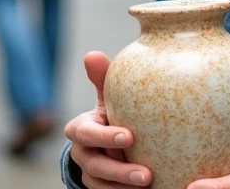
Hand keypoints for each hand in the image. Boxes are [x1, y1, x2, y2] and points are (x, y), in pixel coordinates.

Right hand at [64, 52, 152, 187]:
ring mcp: (90, 174)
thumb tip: (92, 55)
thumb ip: (102, 79)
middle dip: (119, 171)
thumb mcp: (107, 98)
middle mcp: (82, 153)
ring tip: (149, 184)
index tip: (130, 137)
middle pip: (95, 166)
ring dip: (124, 186)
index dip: (105, 136)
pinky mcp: (101, 188)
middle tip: (146, 173)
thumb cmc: (111, 113)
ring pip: (101, 185)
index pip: (86, 133)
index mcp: (80, 128)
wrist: (106, 142)